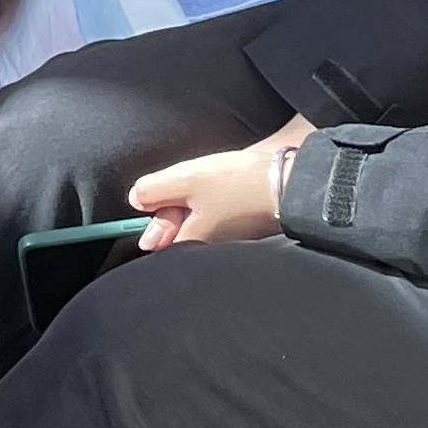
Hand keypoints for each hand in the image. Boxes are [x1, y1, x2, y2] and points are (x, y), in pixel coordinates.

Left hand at [129, 116, 316, 249]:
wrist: (292, 184)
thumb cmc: (239, 184)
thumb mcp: (186, 179)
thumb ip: (154, 189)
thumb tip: (135, 199)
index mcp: (192, 242)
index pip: (158, 239)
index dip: (156, 215)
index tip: (163, 197)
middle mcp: (210, 248)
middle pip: (178, 229)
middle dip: (177, 205)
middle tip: (192, 184)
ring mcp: (230, 240)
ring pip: (199, 220)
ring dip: (198, 201)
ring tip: (214, 182)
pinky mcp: (246, 228)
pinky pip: (219, 216)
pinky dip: (217, 201)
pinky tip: (228, 187)